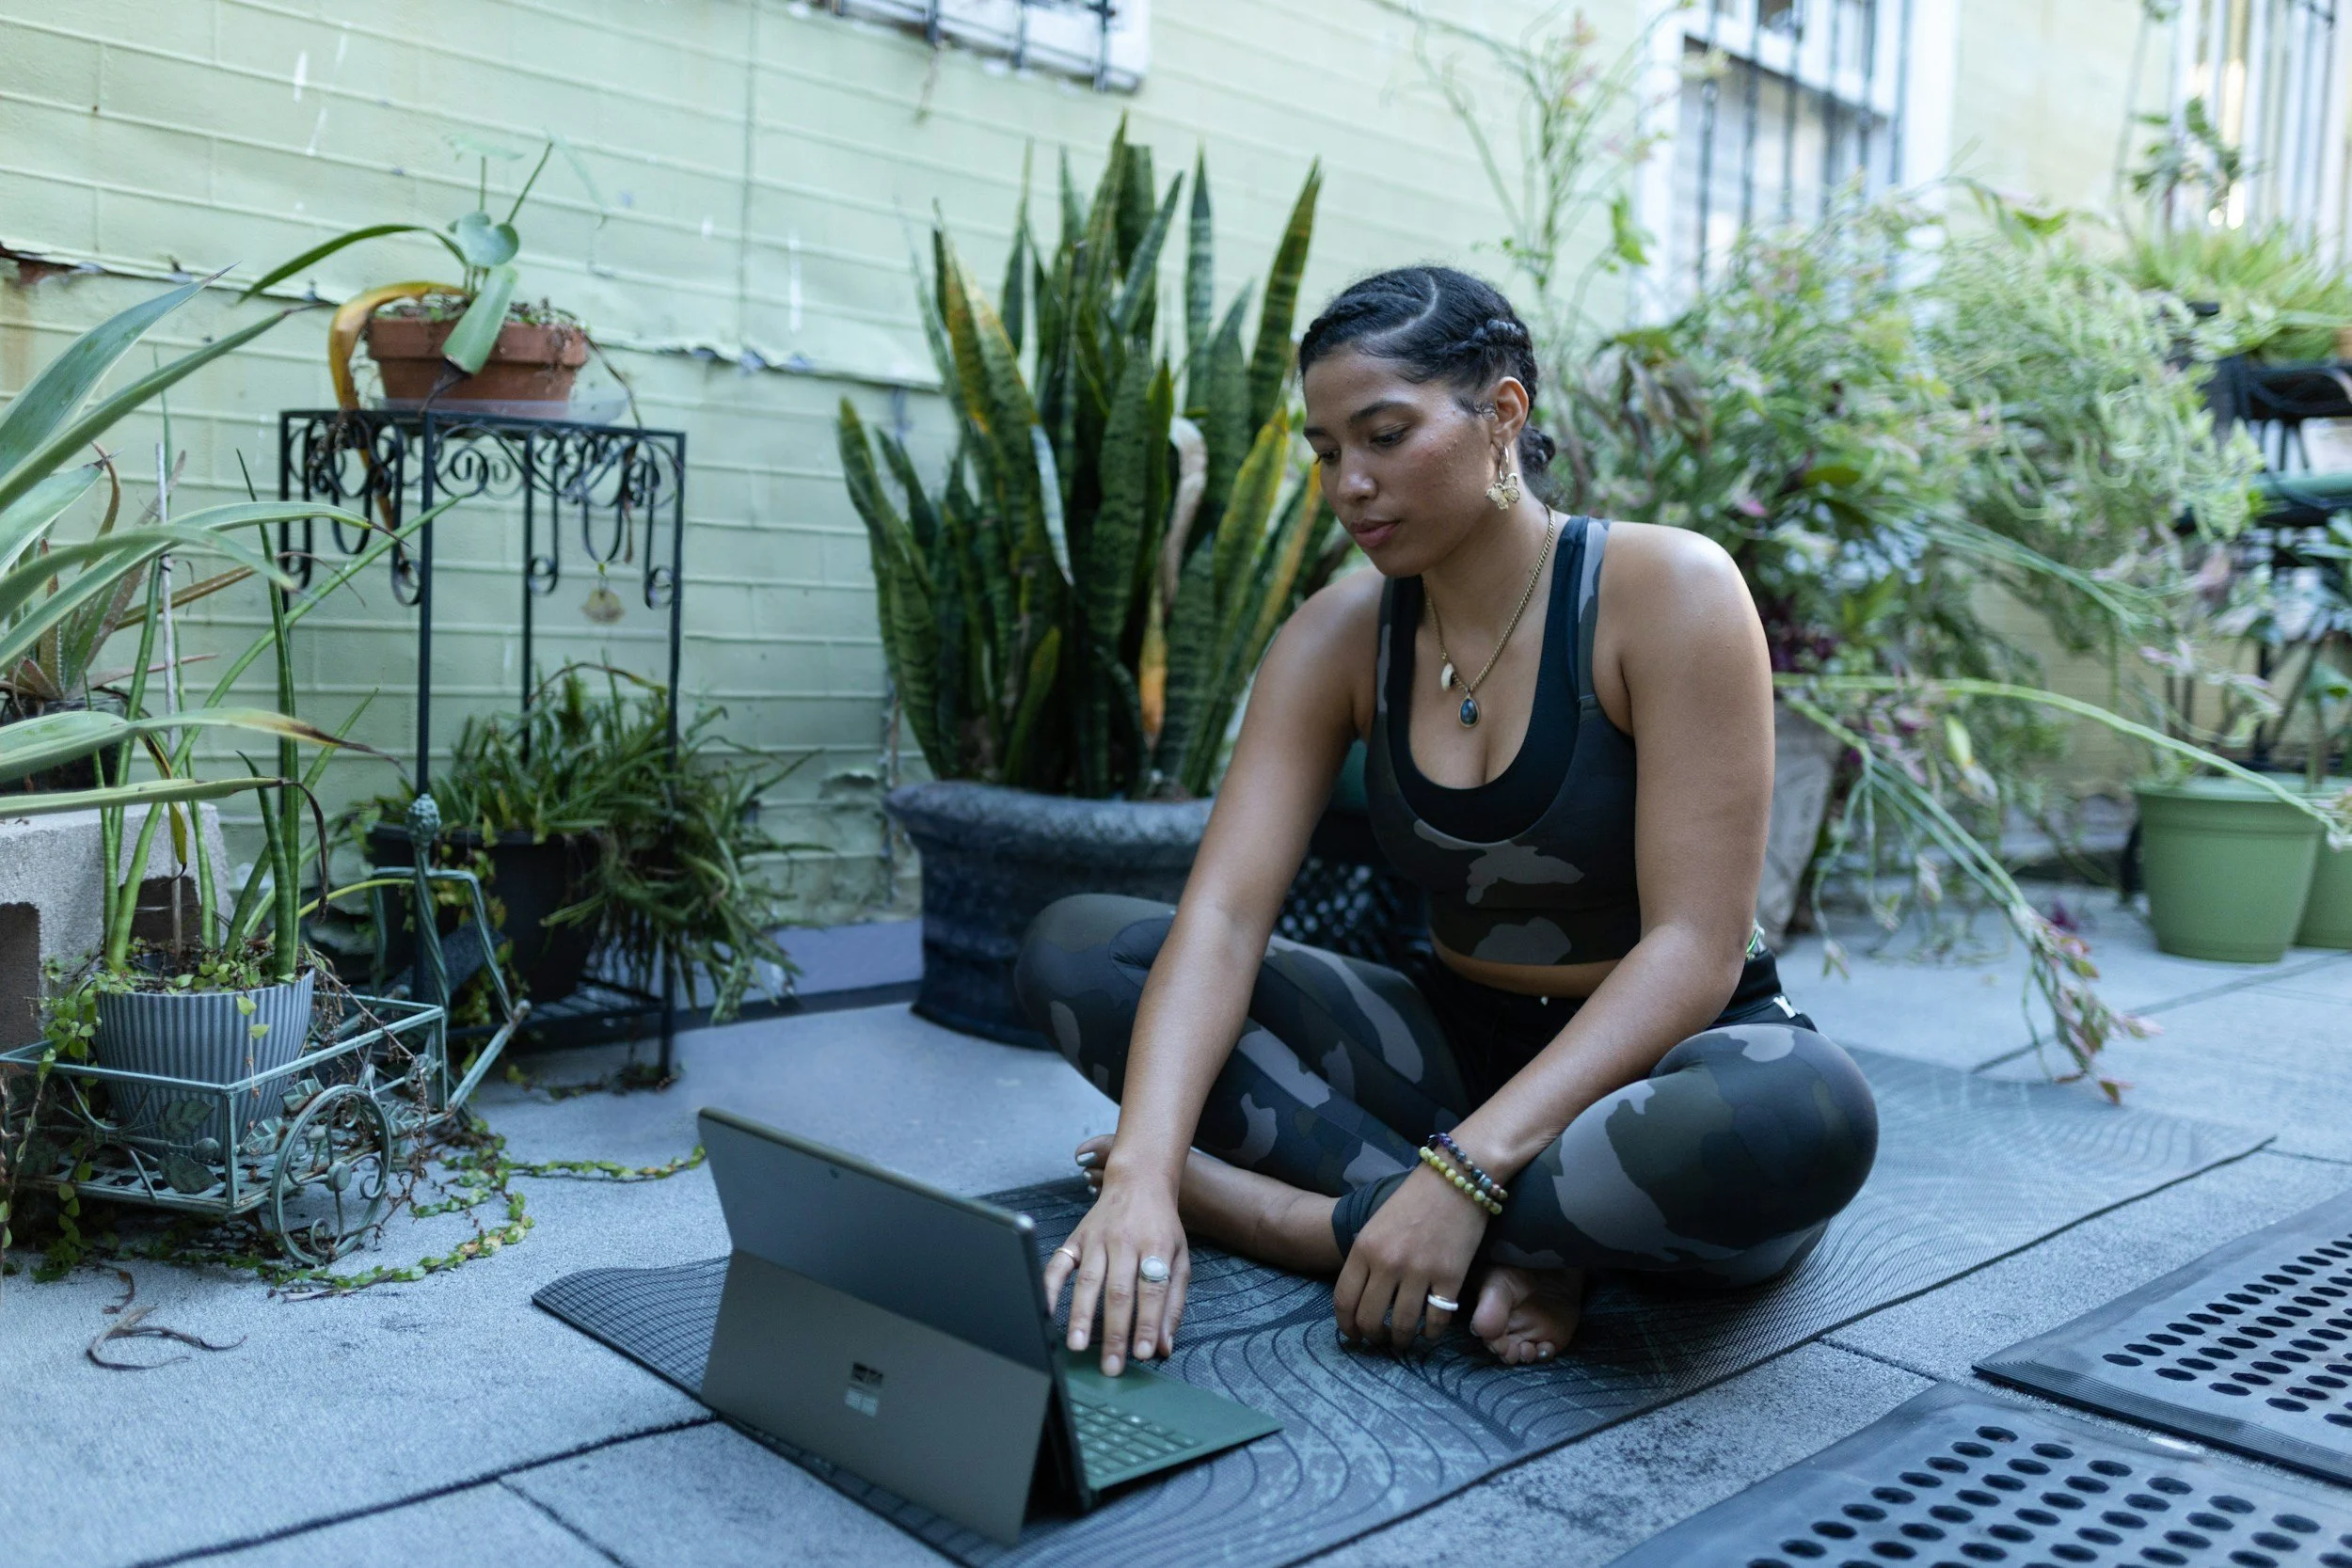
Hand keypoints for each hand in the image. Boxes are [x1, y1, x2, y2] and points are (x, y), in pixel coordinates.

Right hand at [1042, 1166, 1189, 1376]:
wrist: (1139, 1181)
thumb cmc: (1162, 1225)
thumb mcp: (1180, 1258)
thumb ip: (1174, 1303)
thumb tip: (1164, 1346)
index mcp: (1155, 1246)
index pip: (1152, 1291)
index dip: (1147, 1323)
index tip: (1142, 1354)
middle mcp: (1125, 1242)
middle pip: (1119, 1292)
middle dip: (1114, 1332)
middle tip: (1110, 1366)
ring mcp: (1097, 1239)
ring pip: (1088, 1281)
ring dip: (1082, 1316)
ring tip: (1077, 1346)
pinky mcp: (1076, 1238)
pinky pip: (1058, 1265)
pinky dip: (1050, 1288)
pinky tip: (1047, 1311)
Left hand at [1332, 1162, 1486, 1349]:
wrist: (1457, 1176)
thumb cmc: (1415, 1198)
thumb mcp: (1377, 1223)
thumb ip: (1366, 1257)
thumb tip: (1360, 1295)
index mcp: (1364, 1247)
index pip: (1344, 1300)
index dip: (1346, 1326)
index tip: (1353, 1335)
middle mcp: (1387, 1262)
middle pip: (1370, 1319)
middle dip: (1373, 1337)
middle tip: (1380, 1340)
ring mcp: (1419, 1271)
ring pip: (1403, 1326)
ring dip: (1403, 1341)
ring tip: (1405, 1340)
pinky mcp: (1451, 1276)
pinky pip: (1437, 1320)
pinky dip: (1432, 1332)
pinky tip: (1430, 1330)